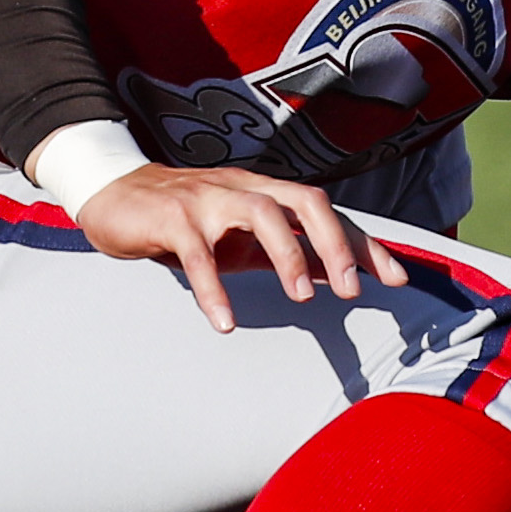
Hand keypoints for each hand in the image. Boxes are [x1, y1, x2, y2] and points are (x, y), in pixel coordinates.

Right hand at [73, 164, 408, 333]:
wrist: (113, 193)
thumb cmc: (188, 219)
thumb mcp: (245, 236)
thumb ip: (290, 250)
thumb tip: (340, 273)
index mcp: (268, 193)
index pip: (329, 213)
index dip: (365, 244)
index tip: (397, 279)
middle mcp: (246, 188)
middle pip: (305, 201)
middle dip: (335, 242)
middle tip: (353, 290)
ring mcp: (208, 199)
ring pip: (260, 214)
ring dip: (286, 255)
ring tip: (300, 299)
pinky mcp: (172, 219)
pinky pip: (197, 253)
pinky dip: (213, 288)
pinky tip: (224, 322)